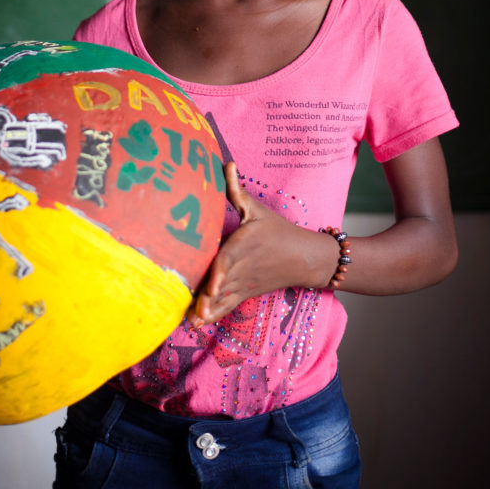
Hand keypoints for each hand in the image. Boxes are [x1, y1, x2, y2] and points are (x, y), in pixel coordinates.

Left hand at [187, 162, 335, 326]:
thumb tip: (226, 163)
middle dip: (203, 295)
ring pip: (222, 298)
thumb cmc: (278, 230)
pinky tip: (195, 325)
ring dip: (205, 310)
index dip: (220, 274)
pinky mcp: (245, 293)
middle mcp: (244, 267)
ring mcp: (244, 283)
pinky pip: (227, 307)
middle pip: (221, 282)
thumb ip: (237, 190)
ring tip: (188, 322)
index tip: (212, 285)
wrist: (305, 258)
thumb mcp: (258, 209)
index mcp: (245, 245)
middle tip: (183, 307)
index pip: (230, 260)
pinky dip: (213, 316)